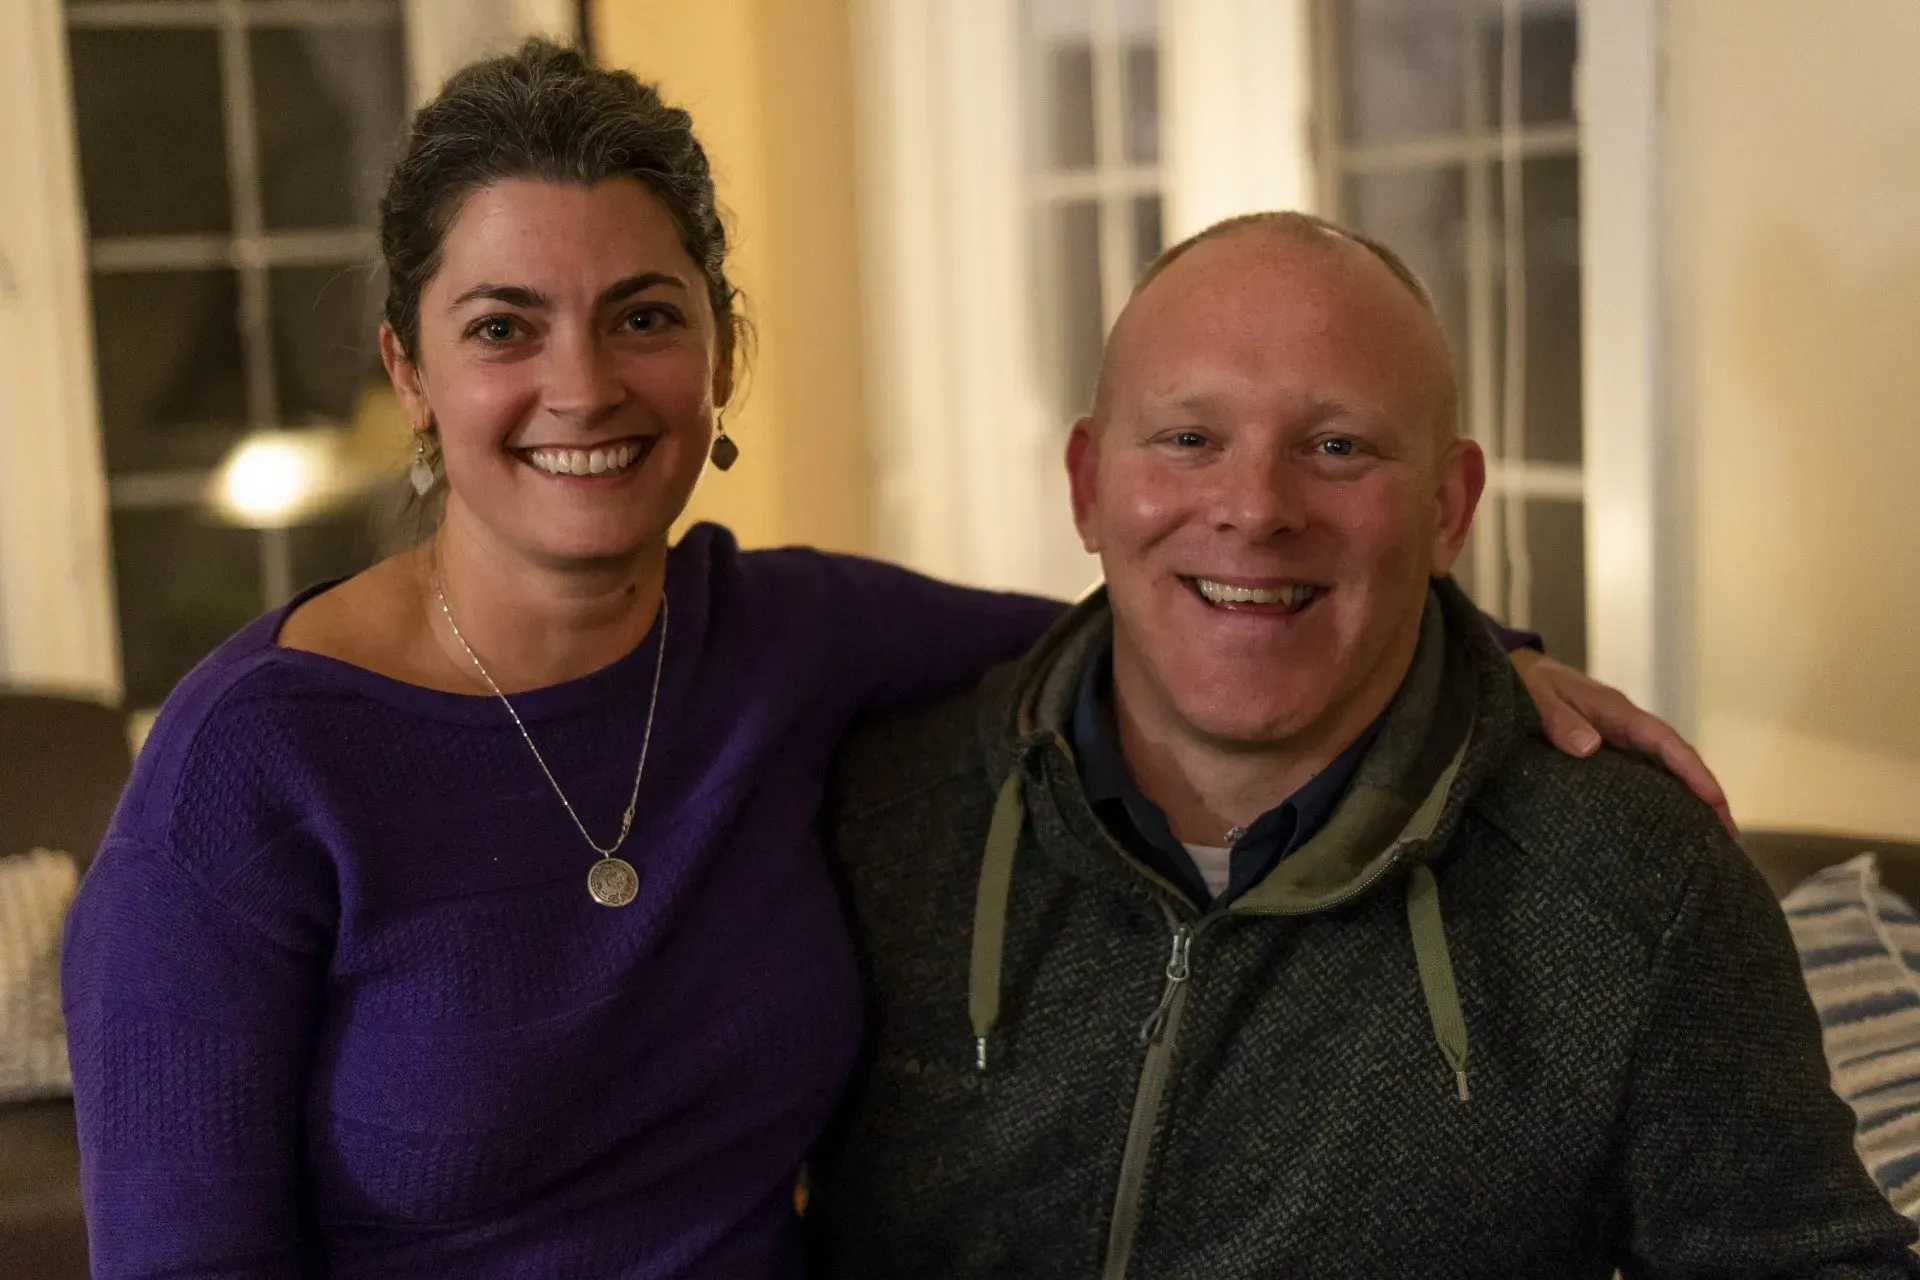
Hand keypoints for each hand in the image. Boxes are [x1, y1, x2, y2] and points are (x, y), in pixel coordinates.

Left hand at [1510, 649, 1735, 835]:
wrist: (1515, 674)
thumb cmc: (1527, 682)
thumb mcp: (1539, 697)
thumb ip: (1559, 719)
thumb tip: (1589, 747)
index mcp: (1617, 713)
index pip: (1665, 742)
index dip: (1692, 770)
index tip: (1715, 800)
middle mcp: (1625, 729)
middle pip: (1675, 761)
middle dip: (1704, 794)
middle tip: (1727, 835)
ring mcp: (1617, 742)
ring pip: (1661, 772)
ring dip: (1684, 801)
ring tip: (1705, 840)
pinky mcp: (1604, 755)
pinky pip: (1638, 778)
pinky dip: (1656, 799)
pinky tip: (1661, 826)